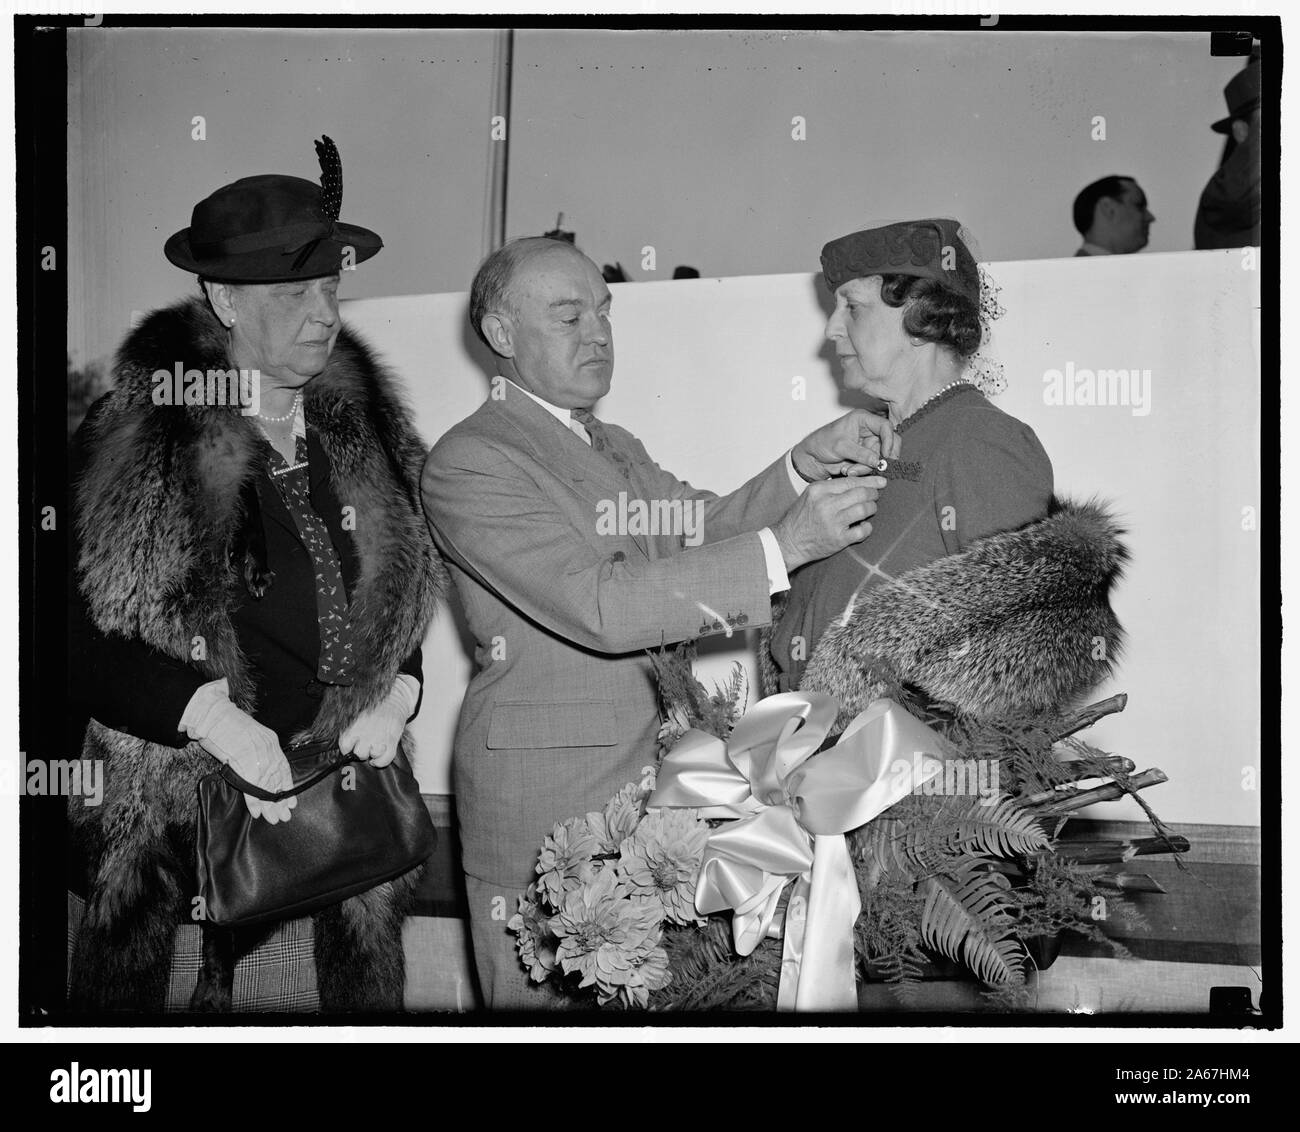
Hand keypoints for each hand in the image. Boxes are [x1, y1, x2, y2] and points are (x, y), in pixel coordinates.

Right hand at [194, 699, 294, 823]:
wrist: (211, 714)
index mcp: (270, 741)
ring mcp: (256, 755)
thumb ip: (257, 752)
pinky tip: (256, 811)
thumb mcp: (249, 737)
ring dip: (268, 805)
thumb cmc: (226, 725)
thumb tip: (258, 770)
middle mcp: (267, 748)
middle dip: (279, 801)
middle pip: (276, 780)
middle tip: (283, 817)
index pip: (283, 768)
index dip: (286, 786)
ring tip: (272, 819)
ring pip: (265, 786)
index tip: (290, 801)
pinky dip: (253, 800)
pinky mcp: (243, 762)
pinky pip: (250, 786)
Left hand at [339, 678, 415, 768]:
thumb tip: (345, 742)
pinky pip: (385, 759)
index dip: (347, 749)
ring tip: (373, 749)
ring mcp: (380, 737)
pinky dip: (381, 761)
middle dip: (361, 753)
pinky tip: (378, 758)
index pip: (345, 745)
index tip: (351, 747)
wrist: (395, 700)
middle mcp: (367, 732)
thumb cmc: (374, 708)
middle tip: (365, 747)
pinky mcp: (392, 740)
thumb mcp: (358, 715)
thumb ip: (350, 728)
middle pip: (359, 753)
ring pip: (372, 755)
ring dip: (373, 754)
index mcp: (355, 726)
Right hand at [772, 476, 885, 570]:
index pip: (851, 481)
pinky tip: (862, 526)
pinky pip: (863, 530)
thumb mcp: (811, 496)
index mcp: (819, 490)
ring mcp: (833, 522)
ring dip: (872, 509)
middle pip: (862, 493)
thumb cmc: (801, 518)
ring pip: (865, 509)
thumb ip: (831, 488)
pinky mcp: (838, 539)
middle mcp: (826, 504)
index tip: (881, 481)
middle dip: (873, 494)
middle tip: (875, 496)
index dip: (870, 481)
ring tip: (869, 510)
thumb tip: (859, 482)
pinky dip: (867, 528)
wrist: (788, 542)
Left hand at [791, 410, 899, 480]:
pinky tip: (848, 471)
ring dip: (867, 468)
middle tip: (875, 468)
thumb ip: (861, 453)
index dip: (889, 440)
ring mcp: (869, 444)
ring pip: (880, 458)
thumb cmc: (822, 443)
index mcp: (863, 419)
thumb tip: (879, 461)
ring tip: (849, 471)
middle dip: (881, 458)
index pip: (885, 426)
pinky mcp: (866, 457)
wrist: (813, 457)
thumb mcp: (840, 446)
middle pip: (889, 443)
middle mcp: (869, 430)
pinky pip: (872, 466)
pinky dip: (862, 471)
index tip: (885, 455)